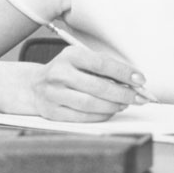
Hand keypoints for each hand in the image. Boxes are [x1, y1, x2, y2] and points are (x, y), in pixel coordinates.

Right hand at [29, 46, 147, 121]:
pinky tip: (110, 111)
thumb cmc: (65, 71)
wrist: (33, 86)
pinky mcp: (52, 112)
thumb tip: (132, 81)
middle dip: (123, 93)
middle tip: (138, 97)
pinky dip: (100, 116)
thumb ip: (103, 68)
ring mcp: (54, 94)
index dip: (124, 72)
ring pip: (91, 104)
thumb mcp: (81, 60)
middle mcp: (59, 73)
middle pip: (98, 87)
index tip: (140, 79)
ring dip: (113, 106)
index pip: (102, 64)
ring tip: (125, 104)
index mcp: (70, 55)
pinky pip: (82, 117)